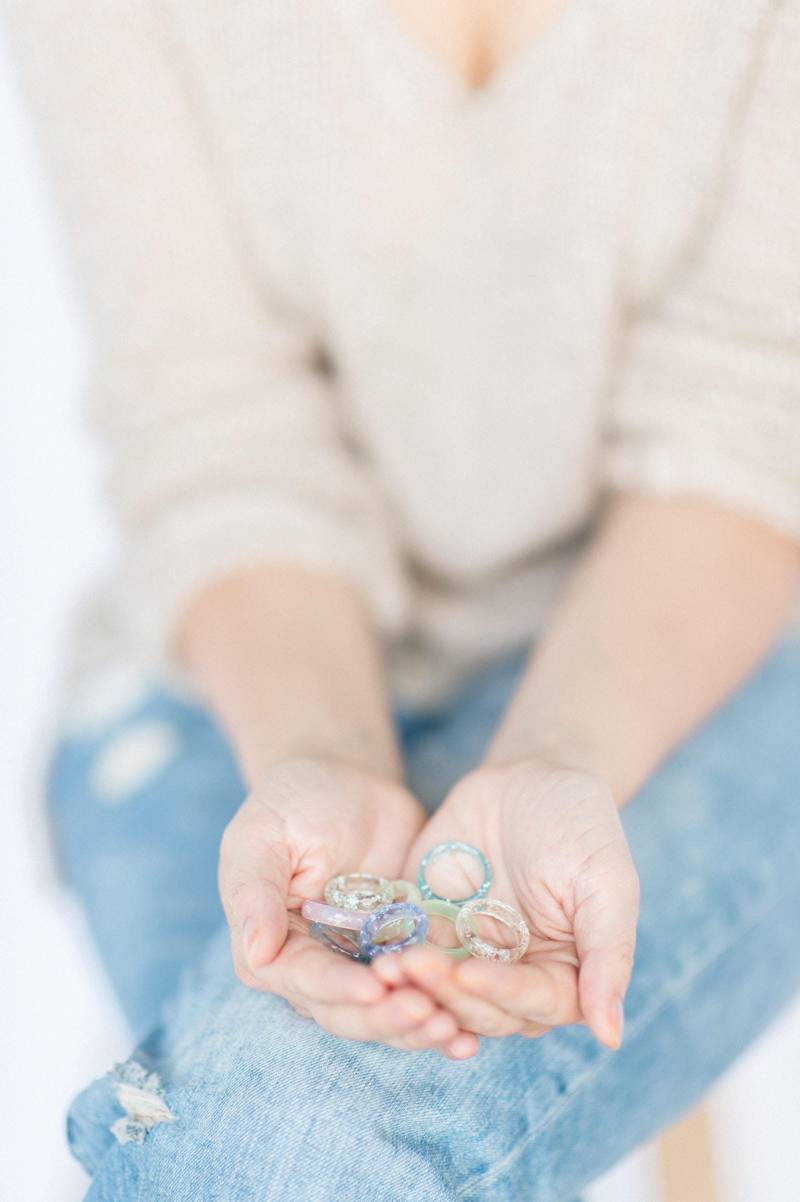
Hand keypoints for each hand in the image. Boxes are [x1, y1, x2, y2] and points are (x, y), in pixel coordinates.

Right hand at [219, 756, 477, 1056]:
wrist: (346, 780)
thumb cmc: (293, 801)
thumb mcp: (263, 836)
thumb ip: (255, 892)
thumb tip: (254, 951)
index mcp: (272, 950)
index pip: (307, 982)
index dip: (340, 990)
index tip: (375, 989)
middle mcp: (314, 971)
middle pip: (350, 1013)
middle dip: (389, 1018)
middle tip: (429, 1015)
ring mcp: (360, 967)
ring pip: (388, 1014)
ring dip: (420, 1029)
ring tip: (457, 1032)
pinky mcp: (401, 955)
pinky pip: (421, 992)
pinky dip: (445, 1012)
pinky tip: (472, 1032)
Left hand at [373, 759, 638, 1048]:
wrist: (530, 776)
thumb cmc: (580, 826)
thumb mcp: (606, 882)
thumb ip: (608, 954)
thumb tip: (610, 1036)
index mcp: (563, 975)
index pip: (534, 1003)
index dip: (501, 995)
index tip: (469, 975)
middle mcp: (513, 976)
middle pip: (479, 1010)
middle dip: (447, 994)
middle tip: (417, 966)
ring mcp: (467, 955)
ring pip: (437, 993)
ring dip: (414, 988)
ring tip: (388, 968)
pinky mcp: (428, 929)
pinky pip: (406, 956)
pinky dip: (391, 961)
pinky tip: (374, 954)